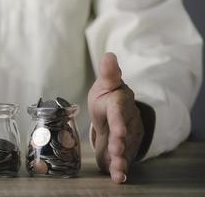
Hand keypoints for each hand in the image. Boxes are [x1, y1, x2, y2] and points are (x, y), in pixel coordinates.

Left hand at [88, 53, 144, 183]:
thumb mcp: (106, 84)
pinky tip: (118, 177)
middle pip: (124, 132)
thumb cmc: (108, 97)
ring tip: (118, 169)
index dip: (120, 120)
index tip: (118, 129)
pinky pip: (121, 160)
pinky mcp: (122, 149)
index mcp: (119, 103)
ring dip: (121, 159)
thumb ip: (108, 73)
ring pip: (124, 148)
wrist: (116, 113)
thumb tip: (109, 55)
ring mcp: (126, 136)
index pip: (120, 110)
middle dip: (120, 141)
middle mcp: (126, 120)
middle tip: (117, 149)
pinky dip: (119, 170)